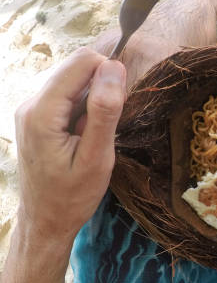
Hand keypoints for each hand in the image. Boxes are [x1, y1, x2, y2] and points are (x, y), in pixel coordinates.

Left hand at [15, 47, 125, 242]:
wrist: (45, 221)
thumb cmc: (72, 197)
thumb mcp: (97, 158)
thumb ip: (105, 112)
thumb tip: (114, 67)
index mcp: (42, 112)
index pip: (81, 62)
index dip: (109, 73)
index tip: (120, 104)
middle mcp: (30, 104)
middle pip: (75, 69)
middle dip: (100, 88)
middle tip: (107, 127)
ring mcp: (31, 110)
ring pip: (73, 82)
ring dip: (93, 102)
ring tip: (94, 136)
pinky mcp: (36, 117)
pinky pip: (67, 97)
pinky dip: (83, 110)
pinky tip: (85, 137)